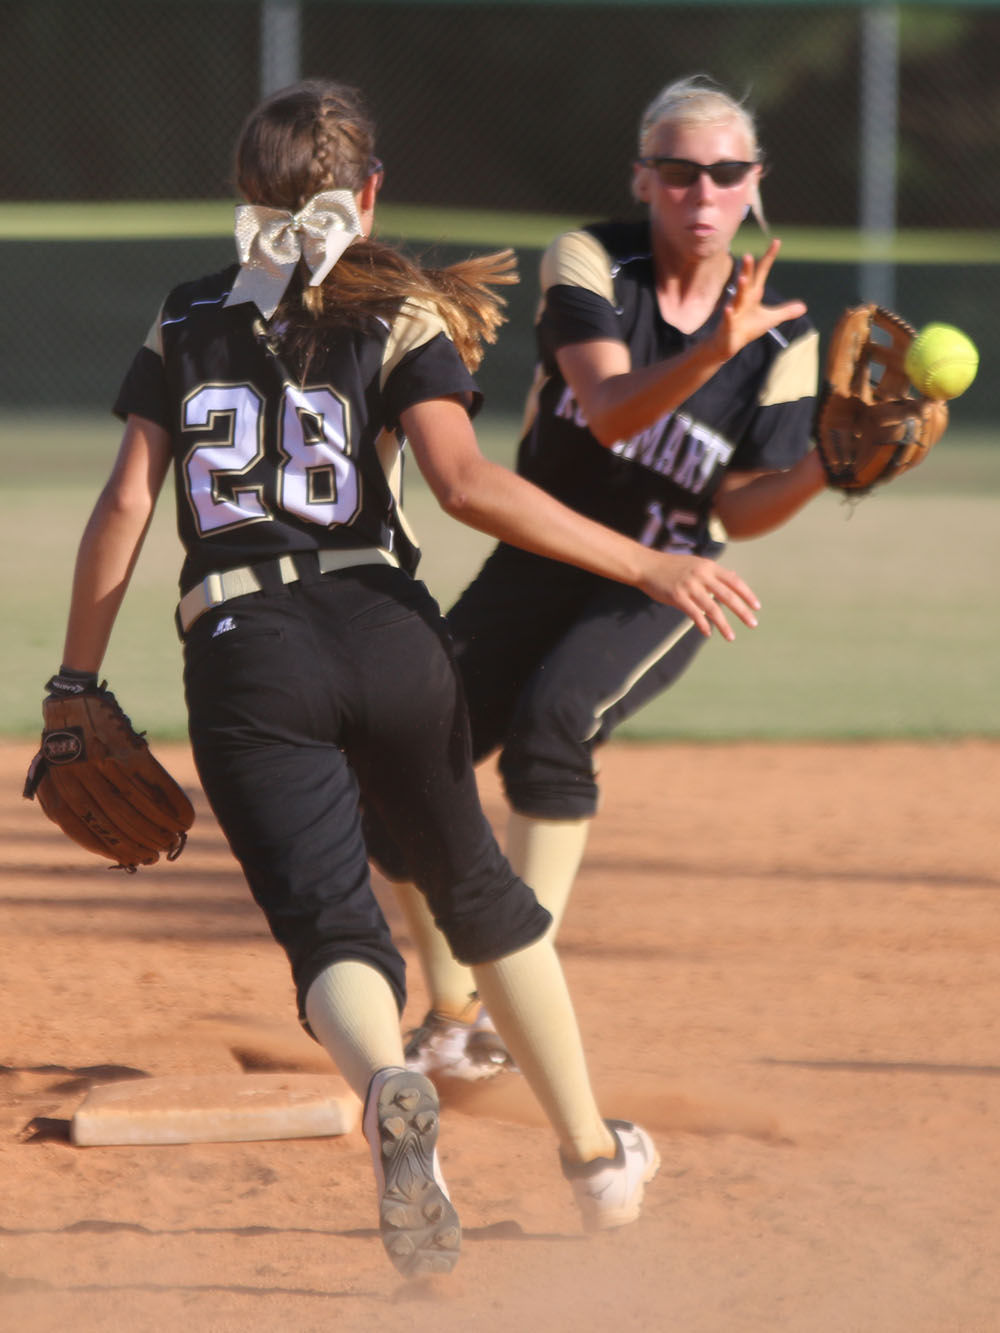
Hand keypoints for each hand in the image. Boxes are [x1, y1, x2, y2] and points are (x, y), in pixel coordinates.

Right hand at [638, 552, 759, 640]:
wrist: (647, 565)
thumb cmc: (672, 566)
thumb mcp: (697, 564)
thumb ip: (715, 573)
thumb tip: (735, 578)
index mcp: (709, 567)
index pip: (734, 581)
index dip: (747, 595)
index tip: (757, 607)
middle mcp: (702, 575)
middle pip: (728, 596)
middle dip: (742, 611)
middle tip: (753, 624)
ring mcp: (690, 586)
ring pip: (712, 608)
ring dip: (724, 624)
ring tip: (731, 637)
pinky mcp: (677, 596)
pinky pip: (694, 614)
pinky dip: (703, 625)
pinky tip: (708, 633)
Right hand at [712, 240, 806, 361]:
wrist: (726, 344)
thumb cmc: (747, 328)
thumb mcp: (769, 319)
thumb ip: (785, 311)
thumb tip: (804, 307)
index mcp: (753, 294)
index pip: (762, 272)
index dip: (769, 257)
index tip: (776, 241)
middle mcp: (743, 299)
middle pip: (747, 282)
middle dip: (748, 269)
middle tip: (749, 254)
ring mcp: (735, 312)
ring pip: (738, 298)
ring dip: (740, 288)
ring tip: (743, 278)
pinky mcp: (728, 326)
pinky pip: (728, 319)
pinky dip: (729, 315)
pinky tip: (728, 309)